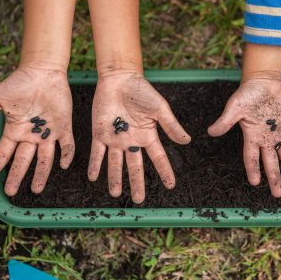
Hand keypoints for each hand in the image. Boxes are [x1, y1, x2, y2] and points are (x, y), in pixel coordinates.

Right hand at [0, 67, 74, 194]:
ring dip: (40, 173)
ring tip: (36, 189)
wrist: (42, 72)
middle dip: (15, 176)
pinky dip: (66, 154)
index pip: (4, 153)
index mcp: (15, 130)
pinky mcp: (64, 127)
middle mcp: (31, 136)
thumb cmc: (18, 83)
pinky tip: (63, 165)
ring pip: (45, 158)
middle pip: (23, 161)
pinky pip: (67, 144)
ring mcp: (48, 133)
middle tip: (10, 192)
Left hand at [88, 71, 190, 203]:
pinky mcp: (100, 134)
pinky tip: (93, 178)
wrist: (119, 79)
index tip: (171, 185)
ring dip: (115, 179)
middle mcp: (132, 141)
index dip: (164, 172)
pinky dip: (95, 165)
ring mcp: (115, 139)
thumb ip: (171, 126)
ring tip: (116, 194)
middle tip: (139, 200)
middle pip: (135, 167)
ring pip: (115, 164)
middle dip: (137, 183)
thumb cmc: (142, 91)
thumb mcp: (160, 109)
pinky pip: (97, 153)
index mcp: (148, 136)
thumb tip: (187, 141)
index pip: (158, 158)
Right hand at [208, 78, 280, 196]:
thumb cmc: (246, 94)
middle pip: (271, 163)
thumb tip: (211, 132)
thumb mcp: (234, 107)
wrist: (262, 82)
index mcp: (251, 137)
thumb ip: (225, 121)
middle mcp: (266, 139)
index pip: (251, 157)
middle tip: (278, 194)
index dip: (253, 169)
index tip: (254, 183)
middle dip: (275, 178)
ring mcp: (279, 134)